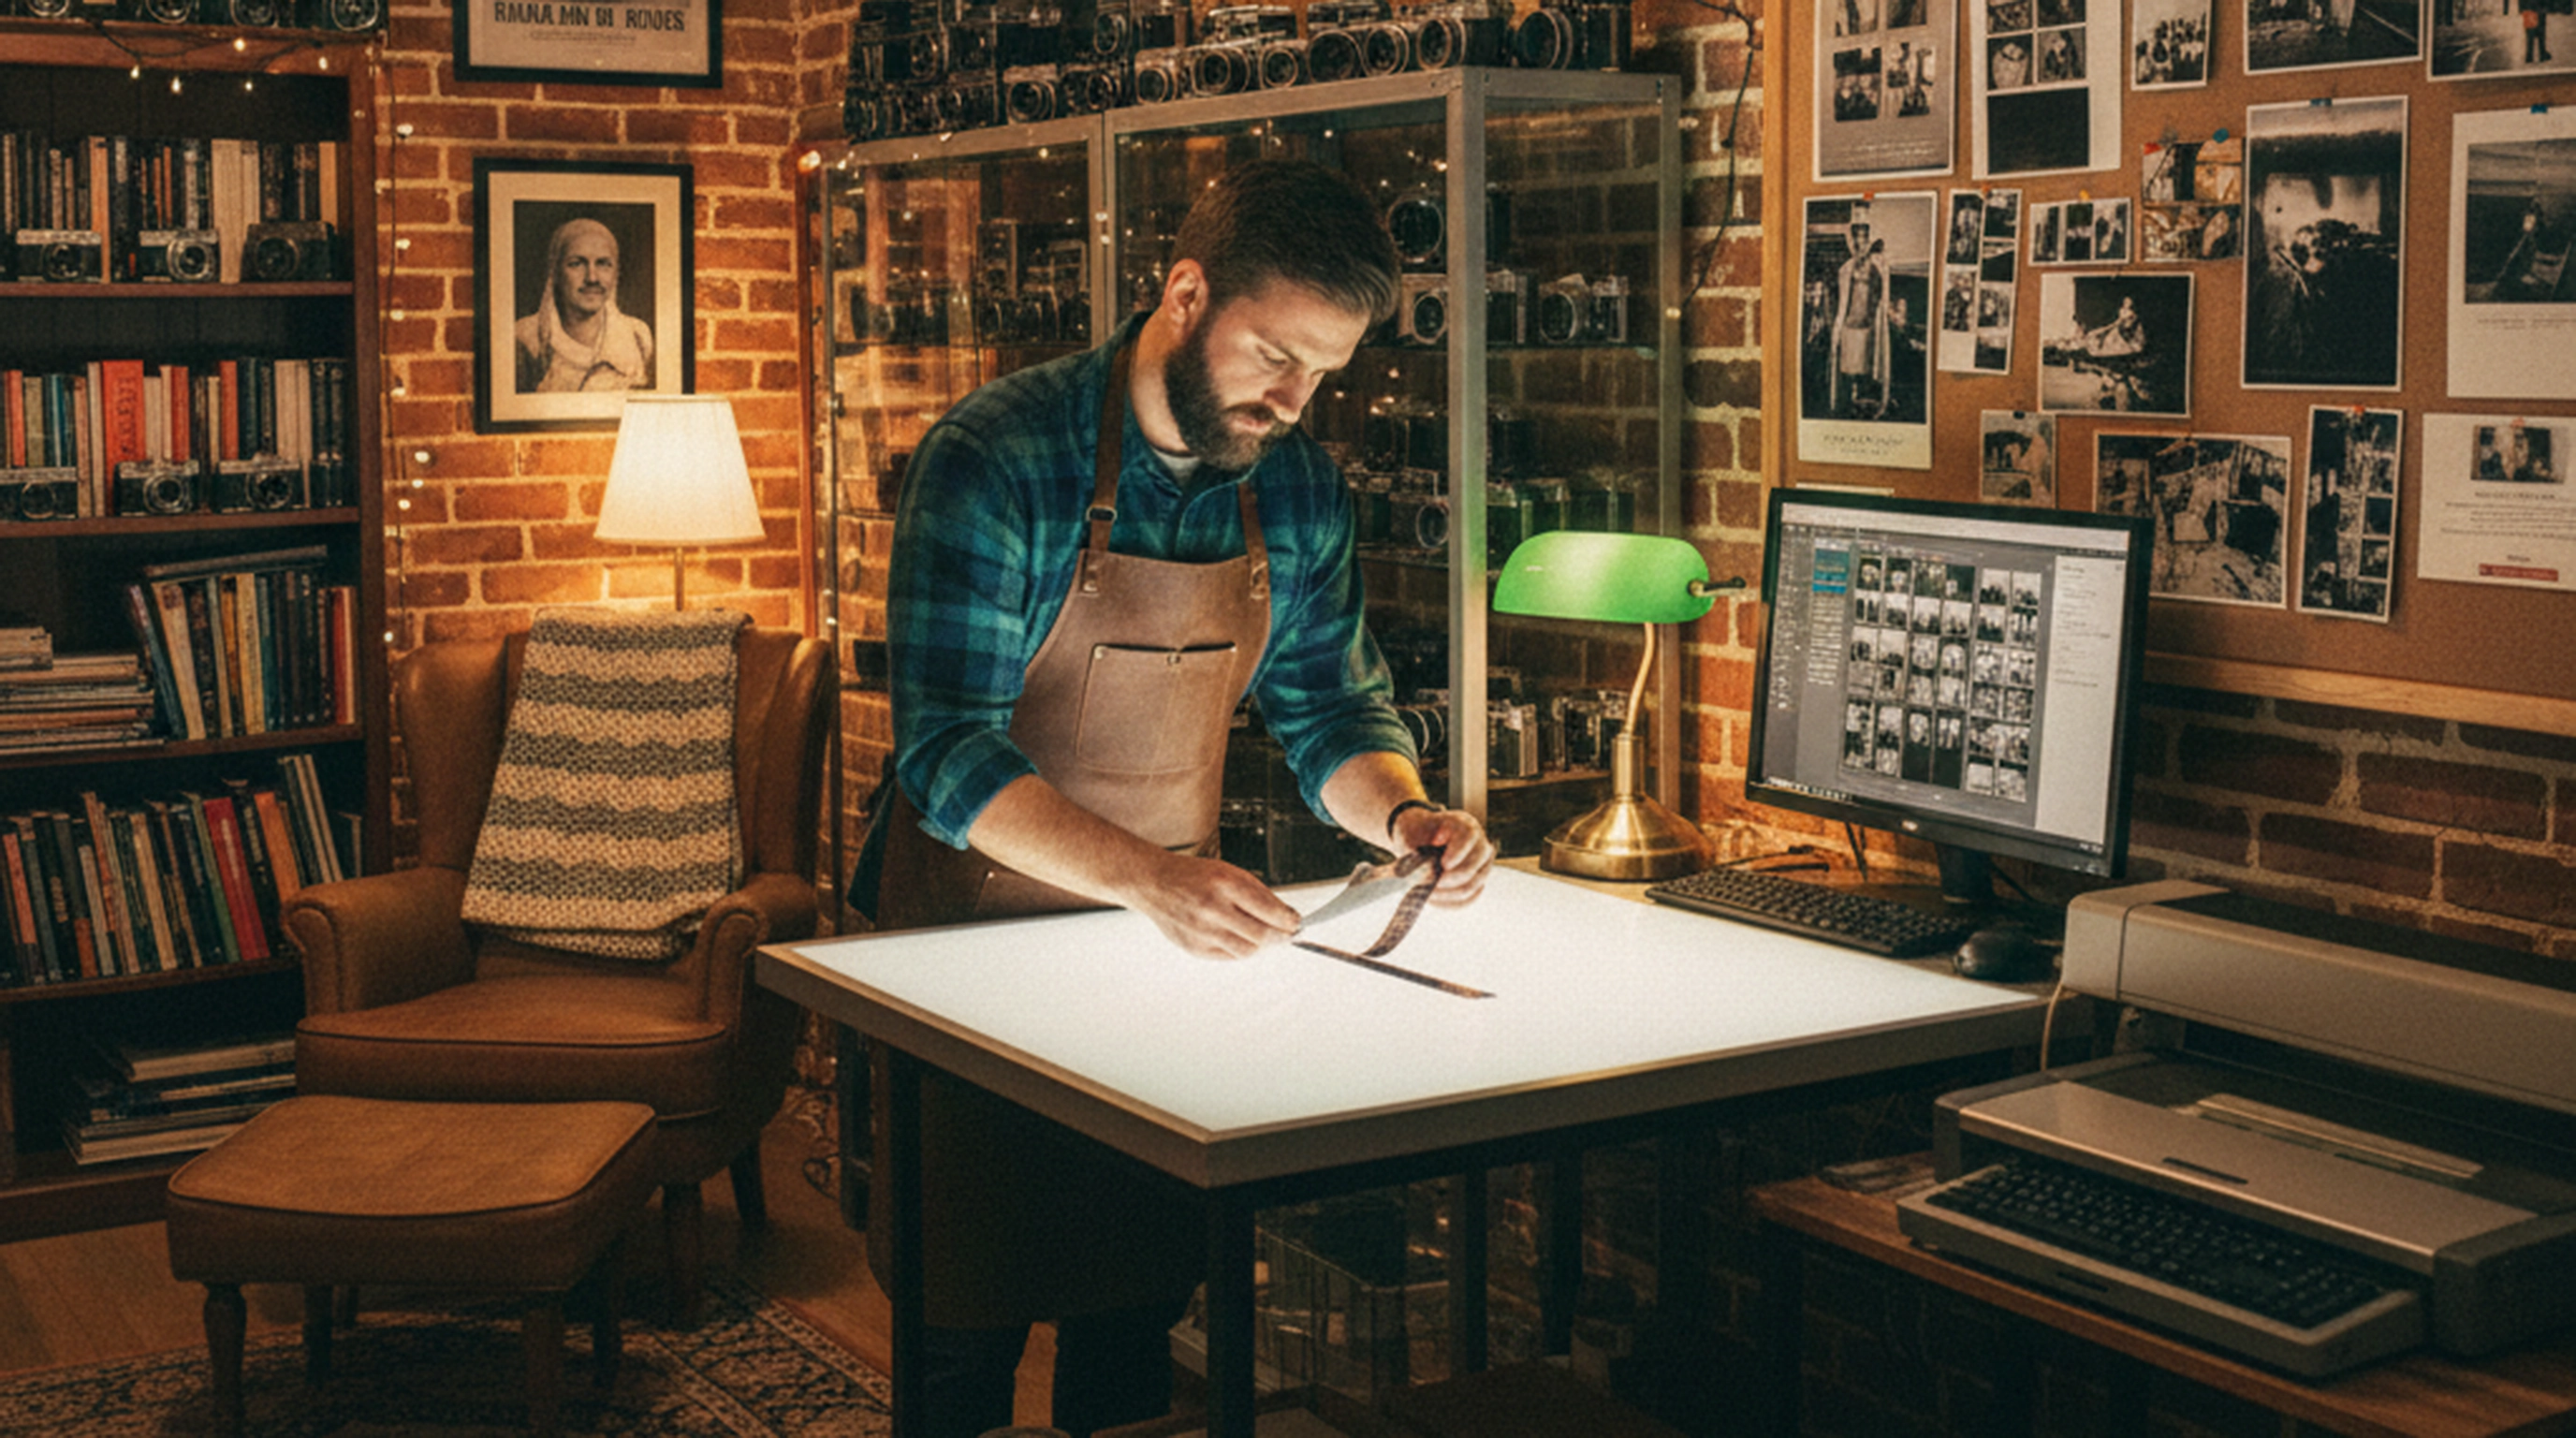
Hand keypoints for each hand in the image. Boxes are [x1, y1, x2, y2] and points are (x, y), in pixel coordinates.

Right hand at [1124, 850, 1304, 959]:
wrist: (1154, 883)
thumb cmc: (1193, 876)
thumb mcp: (1229, 872)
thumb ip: (1258, 893)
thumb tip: (1285, 915)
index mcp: (1225, 884)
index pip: (1269, 910)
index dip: (1288, 920)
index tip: (1296, 922)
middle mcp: (1212, 908)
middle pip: (1261, 935)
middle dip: (1281, 937)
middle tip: (1288, 934)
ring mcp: (1202, 931)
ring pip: (1247, 951)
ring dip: (1262, 946)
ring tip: (1265, 937)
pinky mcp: (1194, 948)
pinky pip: (1229, 956)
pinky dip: (1241, 950)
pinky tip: (1242, 939)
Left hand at [1391, 803, 1493, 907]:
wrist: (1418, 840)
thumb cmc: (1416, 835)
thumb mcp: (1411, 836)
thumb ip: (1418, 853)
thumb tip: (1429, 876)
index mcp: (1464, 824)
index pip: (1469, 835)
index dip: (1458, 851)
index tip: (1444, 863)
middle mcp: (1479, 843)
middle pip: (1474, 865)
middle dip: (1452, 878)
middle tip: (1432, 883)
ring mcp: (1481, 865)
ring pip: (1473, 886)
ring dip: (1449, 893)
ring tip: (1428, 892)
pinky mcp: (1476, 883)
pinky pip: (1468, 899)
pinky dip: (1451, 902)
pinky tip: (1434, 899)